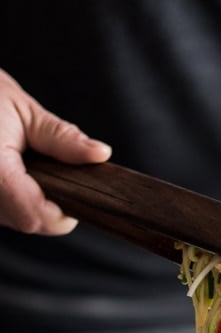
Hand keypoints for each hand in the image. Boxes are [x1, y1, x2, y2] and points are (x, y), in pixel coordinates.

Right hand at [0, 69, 110, 234]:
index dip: (63, 211)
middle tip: (48, 168)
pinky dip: (13, 197)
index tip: (75, 190)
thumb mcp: (23, 110)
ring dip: (29, 200)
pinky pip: (1, 212)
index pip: (38, 217)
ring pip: (14, 220)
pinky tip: (8, 171)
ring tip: (23, 164)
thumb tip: (99, 154)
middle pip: (28, 221)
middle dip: (48, 203)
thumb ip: (62, 139)